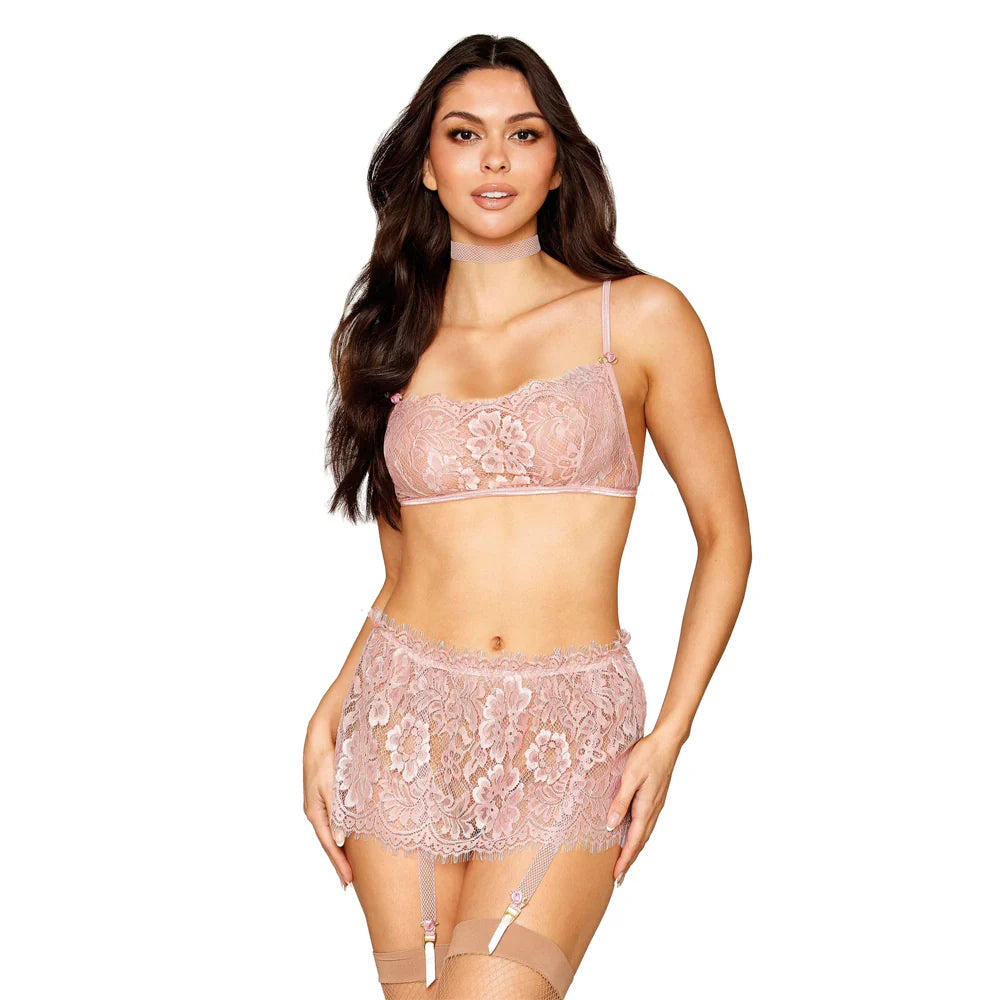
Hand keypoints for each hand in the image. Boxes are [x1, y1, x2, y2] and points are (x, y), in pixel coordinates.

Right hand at [303, 711, 353, 889]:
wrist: (321, 736)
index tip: (348, 882)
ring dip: (340, 850)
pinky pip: (334, 821)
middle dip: (339, 862)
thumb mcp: (333, 785)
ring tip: (350, 868)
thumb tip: (341, 839)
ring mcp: (320, 804)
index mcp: (315, 811)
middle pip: (329, 842)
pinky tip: (348, 839)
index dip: (339, 864)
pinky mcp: (326, 796)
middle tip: (349, 883)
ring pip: (332, 833)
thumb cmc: (328, 758)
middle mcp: (315, 811)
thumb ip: (338, 812)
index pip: (329, 844)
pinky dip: (341, 834)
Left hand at [604, 727, 686, 885]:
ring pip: (644, 834)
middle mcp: (653, 810)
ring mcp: (656, 805)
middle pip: (640, 842)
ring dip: (634, 850)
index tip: (616, 876)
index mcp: (646, 808)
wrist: (667, 742)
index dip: (625, 860)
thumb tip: (611, 826)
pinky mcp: (655, 798)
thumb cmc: (647, 756)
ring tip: (625, 862)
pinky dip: (638, 836)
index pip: (634, 841)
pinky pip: (646, 823)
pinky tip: (633, 835)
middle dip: (629, 861)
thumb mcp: (630, 777)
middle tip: (619, 878)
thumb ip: (621, 801)